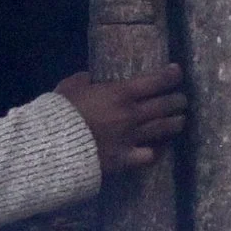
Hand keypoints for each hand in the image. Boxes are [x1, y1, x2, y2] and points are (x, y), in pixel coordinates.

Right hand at [55, 65, 186, 173]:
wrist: (51, 146)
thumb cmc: (57, 113)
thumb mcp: (67, 88)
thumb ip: (82, 81)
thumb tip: (89, 78)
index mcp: (119, 94)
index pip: (155, 82)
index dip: (171, 75)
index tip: (176, 72)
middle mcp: (132, 115)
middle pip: (167, 105)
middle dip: (178, 101)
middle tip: (180, 100)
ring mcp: (131, 137)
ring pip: (165, 128)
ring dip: (176, 123)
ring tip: (178, 120)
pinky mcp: (126, 158)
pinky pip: (150, 154)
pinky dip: (157, 150)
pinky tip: (158, 148)